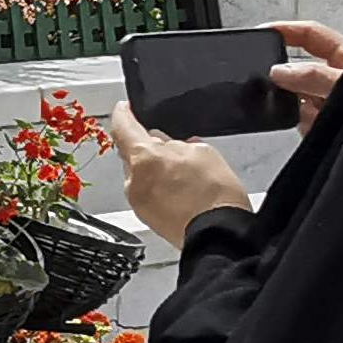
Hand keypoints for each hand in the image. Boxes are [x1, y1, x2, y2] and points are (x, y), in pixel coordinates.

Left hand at [108, 101, 250, 246]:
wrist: (219, 234)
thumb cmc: (215, 197)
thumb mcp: (203, 152)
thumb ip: (176, 143)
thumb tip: (166, 143)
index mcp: (144, 157)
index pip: (123, 127)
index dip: (123, 113)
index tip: (124, 108)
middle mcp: (134, 179)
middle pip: (132, 152)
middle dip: (148, 146)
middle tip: (171, 146)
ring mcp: (137, 199)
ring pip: (139, 173)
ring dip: (154, 168)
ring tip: (183, 174)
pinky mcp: (145, 215)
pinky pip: (145, 191)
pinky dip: (157, 186)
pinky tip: (180, 189)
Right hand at [268, 19, 342, 133]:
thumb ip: (314, 77)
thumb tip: (282, 72)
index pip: (310, 36)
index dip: (286, 30)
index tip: (263, 32)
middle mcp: (340, 80)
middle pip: (300, 71)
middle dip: (287, 79)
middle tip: (275, 84)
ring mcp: (334, 105)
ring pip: (301, 100)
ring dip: (298, 107)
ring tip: (311, 114)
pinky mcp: (330, 128)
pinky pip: (306, 124)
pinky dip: (306, 127)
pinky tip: (318, 128)